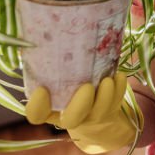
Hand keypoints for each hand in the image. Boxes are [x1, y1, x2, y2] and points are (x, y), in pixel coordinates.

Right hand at [24, 73, 139, 153]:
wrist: (92, 116)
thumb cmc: (66, 88)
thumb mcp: (54, 81)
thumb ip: (48, 68)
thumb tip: (38, 36)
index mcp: (49, 110)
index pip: (36, 115)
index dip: (37, 106)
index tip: (41, 90)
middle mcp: (69, 116)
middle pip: (71, 119)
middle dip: (80, 104)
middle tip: (87, 86)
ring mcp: (91, 116)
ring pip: (98, 111)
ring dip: (105, 96)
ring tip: (107, 80)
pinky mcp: (110, 111)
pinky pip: (116, 102)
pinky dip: (118, 88)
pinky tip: (119, 76)